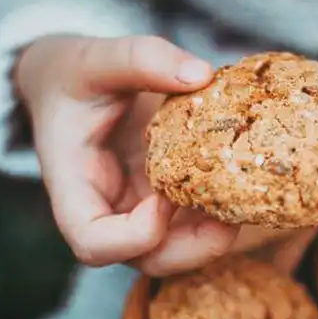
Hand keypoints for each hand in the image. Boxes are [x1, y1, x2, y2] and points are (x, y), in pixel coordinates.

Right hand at [15, 35, 238, 274]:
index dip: (133, 236)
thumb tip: (201, 74)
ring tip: (247, 200)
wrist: (70, 86)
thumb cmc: (73, 77)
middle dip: (194, 249)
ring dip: (215, 236)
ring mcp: (137, 211)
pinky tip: (244, 184)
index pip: (93, 243)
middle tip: (231, 216)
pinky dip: (220, 213)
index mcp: (74, 186)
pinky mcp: (163, 201)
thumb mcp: (95, 57)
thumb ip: (140, 58)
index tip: (163, 199)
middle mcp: (107, 211)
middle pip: (147, 260)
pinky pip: (193, 224)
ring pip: (178, 250)